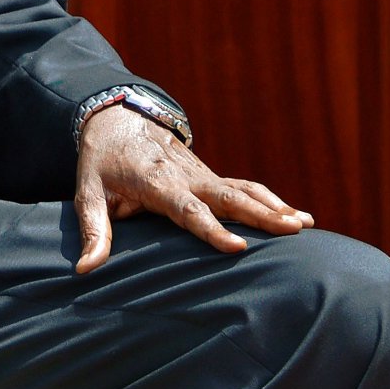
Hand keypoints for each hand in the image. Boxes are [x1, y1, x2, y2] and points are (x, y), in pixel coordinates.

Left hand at [73, 104, 311, 273]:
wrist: (119, 117)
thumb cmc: (102, 161)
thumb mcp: (89, 193)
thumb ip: (93, 232)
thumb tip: (85, 270)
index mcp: (157, 181)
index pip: (189, 209)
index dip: (213, 229)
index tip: (238, 248)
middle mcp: (186, 175)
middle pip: (229, 196)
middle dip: (262, 215)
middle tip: (292, 231)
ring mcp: (202, 173)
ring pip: (244, 189)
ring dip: (274, 206)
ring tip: (304, 225)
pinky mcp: (209, 176)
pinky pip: (245, 187)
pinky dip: (271, 200)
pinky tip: (296, 216)